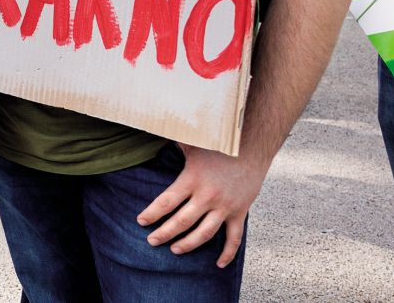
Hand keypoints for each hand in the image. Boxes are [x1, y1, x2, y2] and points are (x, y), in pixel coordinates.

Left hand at [137, 144, 266, 267]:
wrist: (253, 148)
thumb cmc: (219, 145)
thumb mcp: (193, 142)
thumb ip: (173, 142)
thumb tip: (153, 129)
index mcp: (192, 179)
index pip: (166, 202)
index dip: (152, 214)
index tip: (141, 221)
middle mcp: (207, 196)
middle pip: (181, 222)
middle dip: (164, 234)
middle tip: (152, 241)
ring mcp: (225, 207)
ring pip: (204, 234)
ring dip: (188, 245)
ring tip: (175, 250)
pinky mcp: (240, 213)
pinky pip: (234, 239)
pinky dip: (227, 253)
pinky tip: (218, 263)